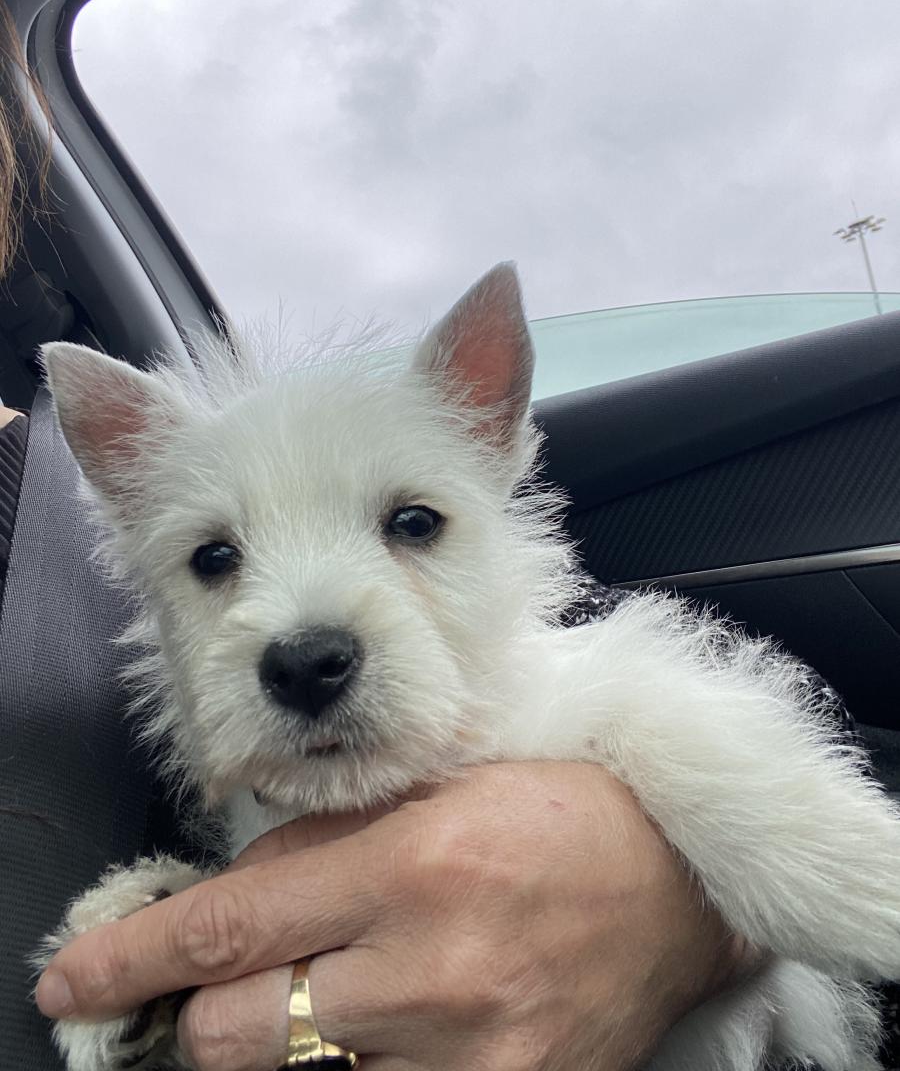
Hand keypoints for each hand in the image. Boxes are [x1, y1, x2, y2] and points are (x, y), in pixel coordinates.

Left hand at [37, 762, 757, 1070]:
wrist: (673, 883)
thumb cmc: (553, 813)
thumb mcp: (435, 793)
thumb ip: (324, 846)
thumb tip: (228, 901)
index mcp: (411, 863)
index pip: (232, 926)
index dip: (135, 957)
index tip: (71, 978)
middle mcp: (429, 967)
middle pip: (240, 1030)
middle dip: (202, 1013)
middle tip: (218, 987)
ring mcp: (468, 1053)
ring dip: (278, 1046)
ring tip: (327, 997)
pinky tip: (376, 1031)